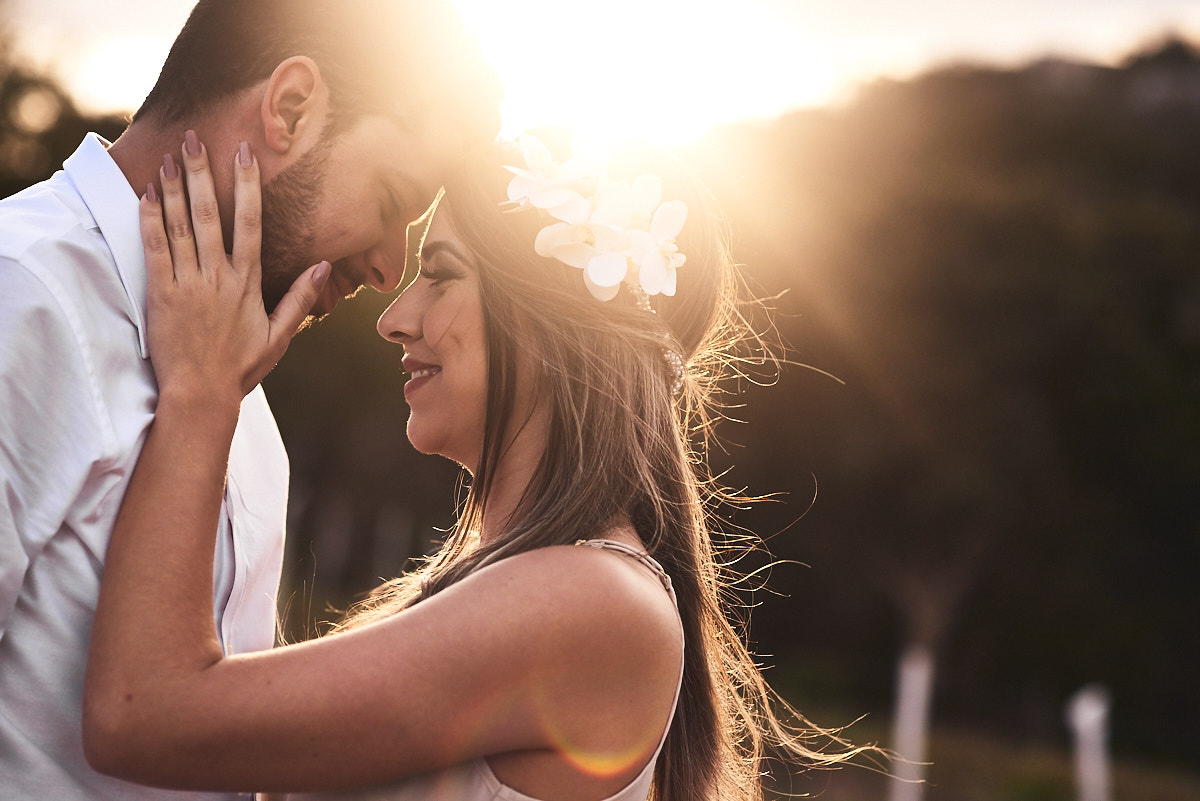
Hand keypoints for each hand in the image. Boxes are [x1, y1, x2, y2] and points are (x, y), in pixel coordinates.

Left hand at [139, 132, 329, 405]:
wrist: (201, 394)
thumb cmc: (241, 367)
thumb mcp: (279, 335)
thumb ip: (300, 298)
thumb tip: (323, 265)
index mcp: (247, 283)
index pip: (249, 224)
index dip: (246, 187)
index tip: (243, 156)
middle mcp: (217, 277)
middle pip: (209, 214)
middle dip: (202, 173)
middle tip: (195, 139)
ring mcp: (188, 284)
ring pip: (180, 226)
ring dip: (174, 188)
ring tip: (170, 156)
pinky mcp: (161, 295)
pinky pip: (154, 250)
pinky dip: (150, 220)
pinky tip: (148, 195)